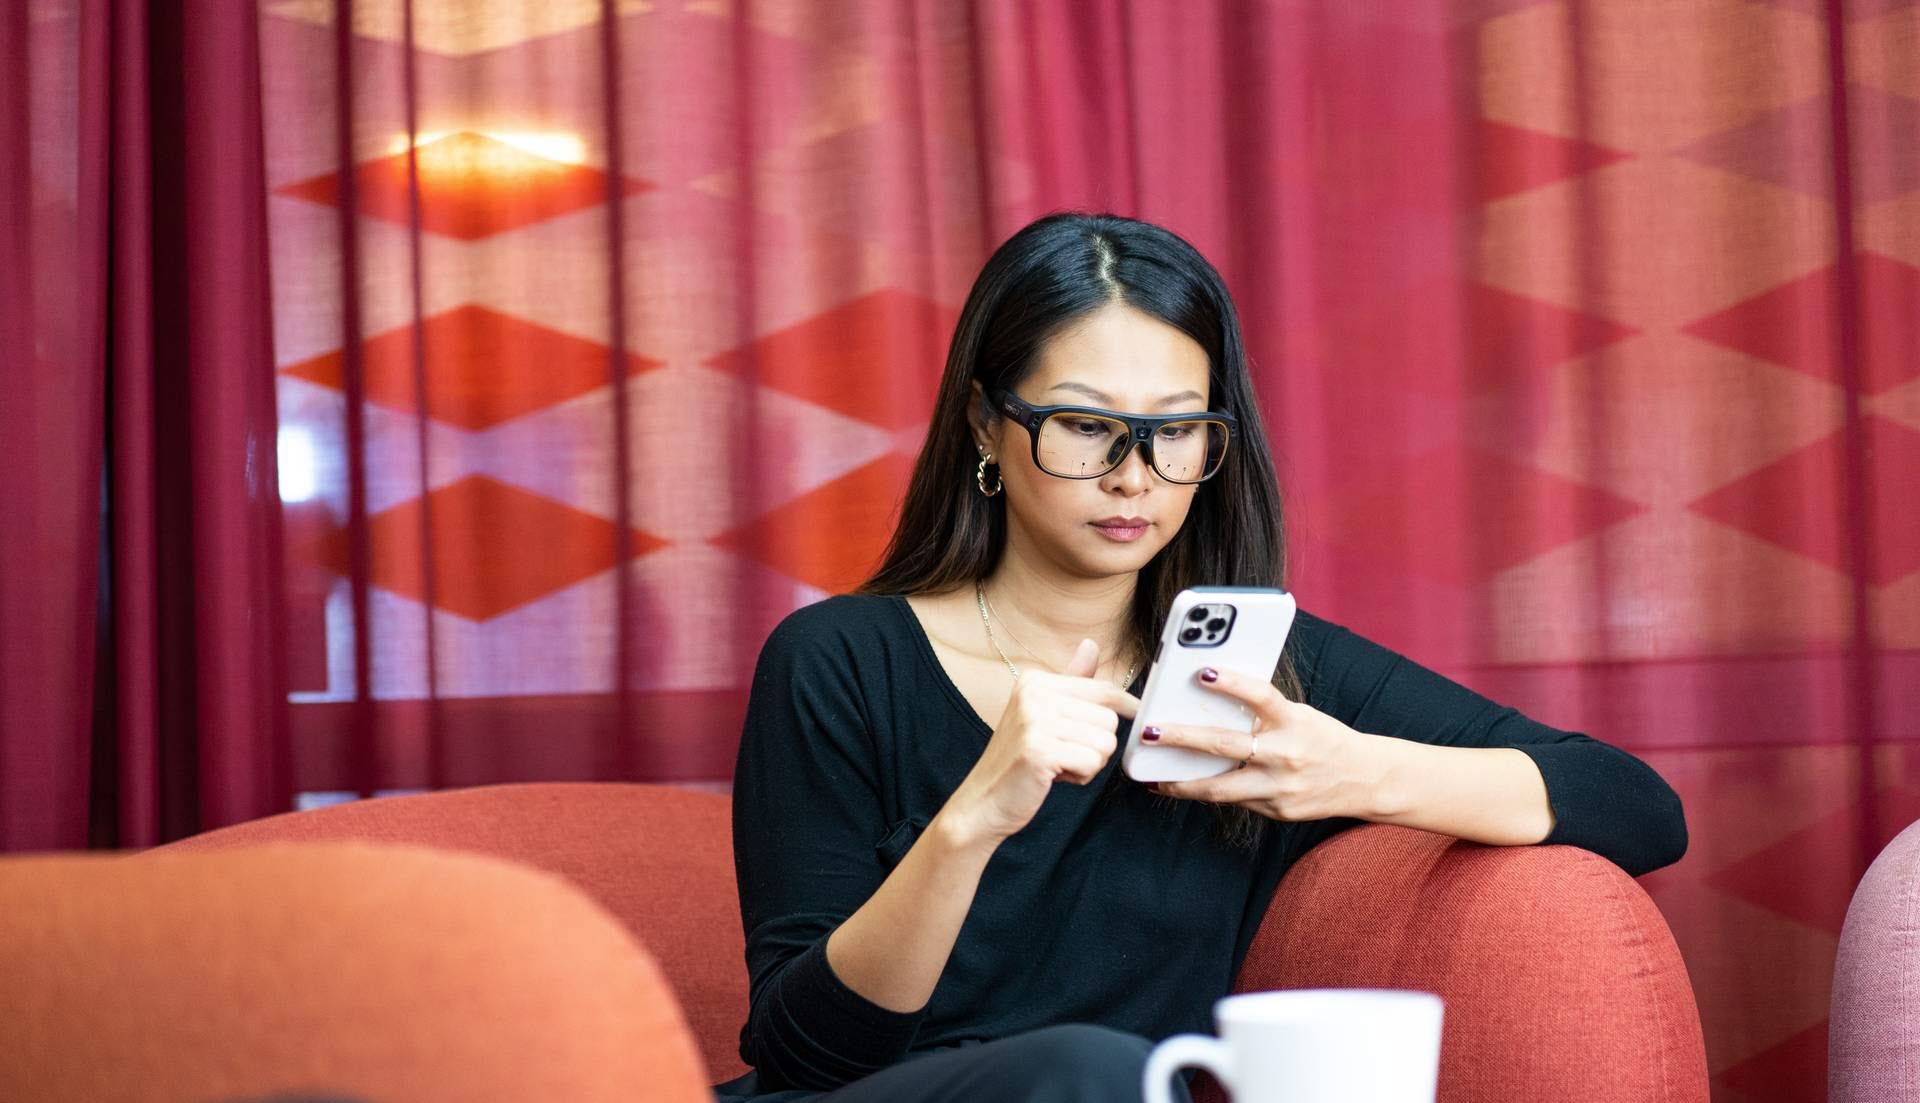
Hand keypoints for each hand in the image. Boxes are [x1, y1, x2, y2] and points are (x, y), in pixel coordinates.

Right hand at [942, 639, 1139, 843]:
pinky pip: (1092, 762)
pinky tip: (1054, 777)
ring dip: (1089, 763)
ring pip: (1105, 742)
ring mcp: (1034, 721)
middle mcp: (1033, 694)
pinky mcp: (1039, 751)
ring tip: (1058, 765)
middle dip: (1096, 745)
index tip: (1137, 712)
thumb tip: (1091, 645)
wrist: (982, 802)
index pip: (1102, 689)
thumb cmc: (1018, 760)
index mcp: (1035, 680)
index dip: (1126, 705)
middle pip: (1109, 719)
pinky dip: (1080, 777)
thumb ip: (1072, 682)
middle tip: (1064, 754)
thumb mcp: (1043, 713)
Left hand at [1143, 665, 1388, 822]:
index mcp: (1294, 723)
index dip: (1232, 684)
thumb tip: (1211, 702)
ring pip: (1222, 789)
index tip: (1201, 672)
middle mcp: (1287, 756)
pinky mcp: (1278, 812)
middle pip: (1227, 747)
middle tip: (1149, 733)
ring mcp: (1281, 788)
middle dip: (1183, 739)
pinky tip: (1186, 788)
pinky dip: (1209, 794)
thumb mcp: (1300, 716)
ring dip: (1184, 784)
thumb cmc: (1323, 738)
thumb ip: (1264, 714)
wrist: (1365, 780)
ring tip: (1155, 778)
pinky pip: (1236, 801)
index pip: (1261, 696)